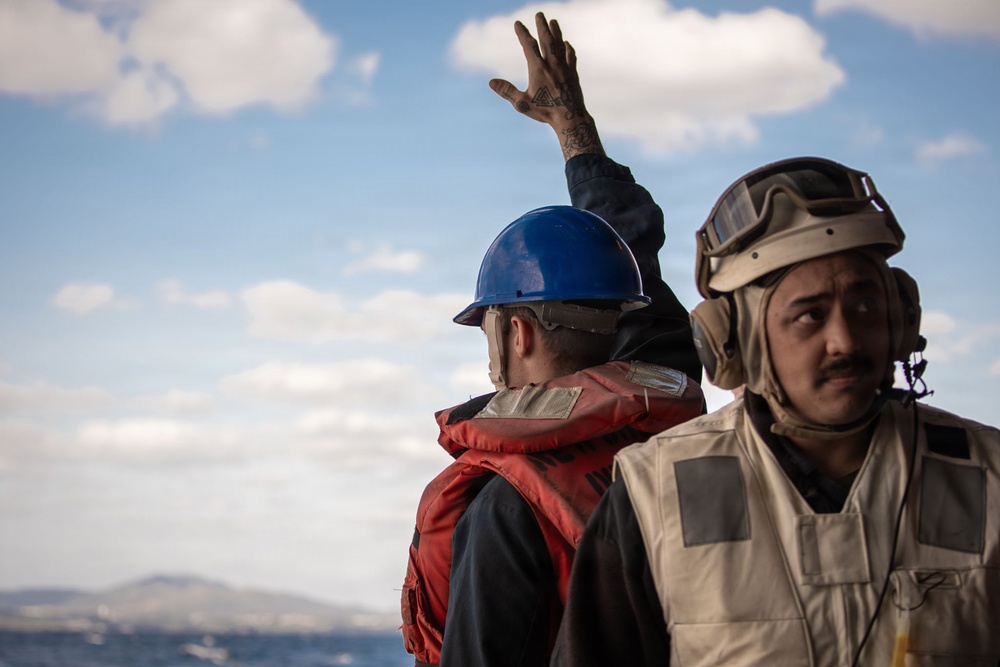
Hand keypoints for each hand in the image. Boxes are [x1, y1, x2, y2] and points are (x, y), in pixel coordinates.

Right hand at [489, 12, 603, 160]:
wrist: (570, 117)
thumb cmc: (545, 112)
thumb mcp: (522, 103)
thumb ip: (507, 91)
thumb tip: (491, 82)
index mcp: (538, 68)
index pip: (528, 45)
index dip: (522, 33)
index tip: (517, 23)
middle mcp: (552, 64)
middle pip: (547, 39)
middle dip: (542, 25)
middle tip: (540, 14)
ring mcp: (564, 67)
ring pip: (560, 44)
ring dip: (556, 32)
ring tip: (554, 21)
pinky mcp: (573, 74)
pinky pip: (571, 57)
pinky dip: (568, 48)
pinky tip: (567, 44)